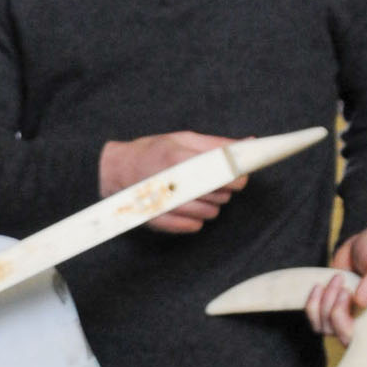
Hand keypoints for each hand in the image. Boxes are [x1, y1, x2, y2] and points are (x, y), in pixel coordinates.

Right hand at [98, 131, 247, 234]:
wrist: (116, 170)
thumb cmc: (154, 151)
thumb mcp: (183, 139)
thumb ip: (216, 144)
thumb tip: (249, 144)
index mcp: (176, 156)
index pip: (219, 173)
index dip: (236, 178)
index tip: (239, 178)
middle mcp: (169, 181)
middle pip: (216, 195)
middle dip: (223, 192)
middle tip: (216, 185)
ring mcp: (163, 203)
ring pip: (207, 213)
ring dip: (212, 207)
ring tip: (202, 197)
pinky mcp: (157, 220)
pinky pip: (190, 227)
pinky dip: (196, 222)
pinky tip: (192, 212)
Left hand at [308, 227, 366, 346]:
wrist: (362, 242)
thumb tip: (361, 301)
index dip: (354, 323)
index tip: (349, 293)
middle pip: (346, 339)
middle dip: (336, 313)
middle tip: (341, 286)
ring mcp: (351, 321)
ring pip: (328, 330)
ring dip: (325, 304)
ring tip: (336, 278)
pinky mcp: (334, 315)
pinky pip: (317, 322)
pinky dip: (312, 305)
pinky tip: (319, 286)